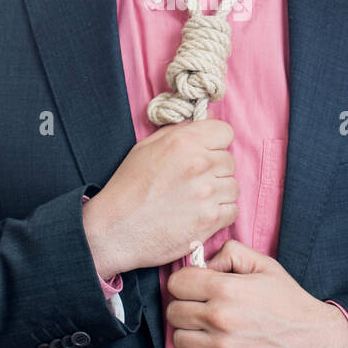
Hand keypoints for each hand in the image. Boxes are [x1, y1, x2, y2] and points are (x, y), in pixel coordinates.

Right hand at [82, 119, 238, 275]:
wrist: (115, 230)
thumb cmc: (127, 189)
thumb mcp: (146, 148)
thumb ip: (179, 130)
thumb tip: (208, 117)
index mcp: (184, 142)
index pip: (225, 131)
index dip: (215, 142)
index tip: (205, 152)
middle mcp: (200, 164)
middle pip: (229, 161)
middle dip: (216, 169)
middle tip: (193, 182)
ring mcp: (207, 193)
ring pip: (233, 186)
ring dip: (219, 193)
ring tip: (195, 200)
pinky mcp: (210, 220)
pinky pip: (233, 211)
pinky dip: (220, 214)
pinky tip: (199, 215)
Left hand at [165, 239, 347, 347]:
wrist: (319, 344)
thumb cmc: (291, 304)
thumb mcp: (266, 266)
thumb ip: (231, 253)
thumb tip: (204, 264)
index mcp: (227, 289)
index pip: (177, 283)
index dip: (184, 284)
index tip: (195, 289)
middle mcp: (220, 319)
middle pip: (173, 312)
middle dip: (185, 308)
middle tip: (202, 310)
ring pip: (178, 340)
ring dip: (190, 335)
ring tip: (209, 331)